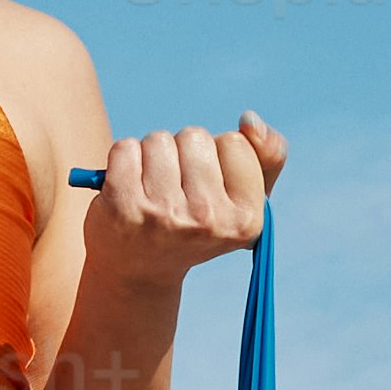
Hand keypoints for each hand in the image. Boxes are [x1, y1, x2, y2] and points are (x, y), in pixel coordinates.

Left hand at [80, 114, 284, 287]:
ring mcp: (163, 214)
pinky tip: (127, 187)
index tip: (207, 188)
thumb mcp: (242, 198)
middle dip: (183, 152)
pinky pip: (125, 148)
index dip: (217, 156)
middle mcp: (206, 220)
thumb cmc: (195, 224)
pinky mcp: (123, 206)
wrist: (139, 269)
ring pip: (159, 139)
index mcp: (245, 220)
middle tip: (176, 189)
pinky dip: (124, 159)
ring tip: (152, 188)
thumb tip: (249, 119)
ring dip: (152, 154)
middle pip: (195, 136)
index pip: (234, 142)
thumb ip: (267, 155)